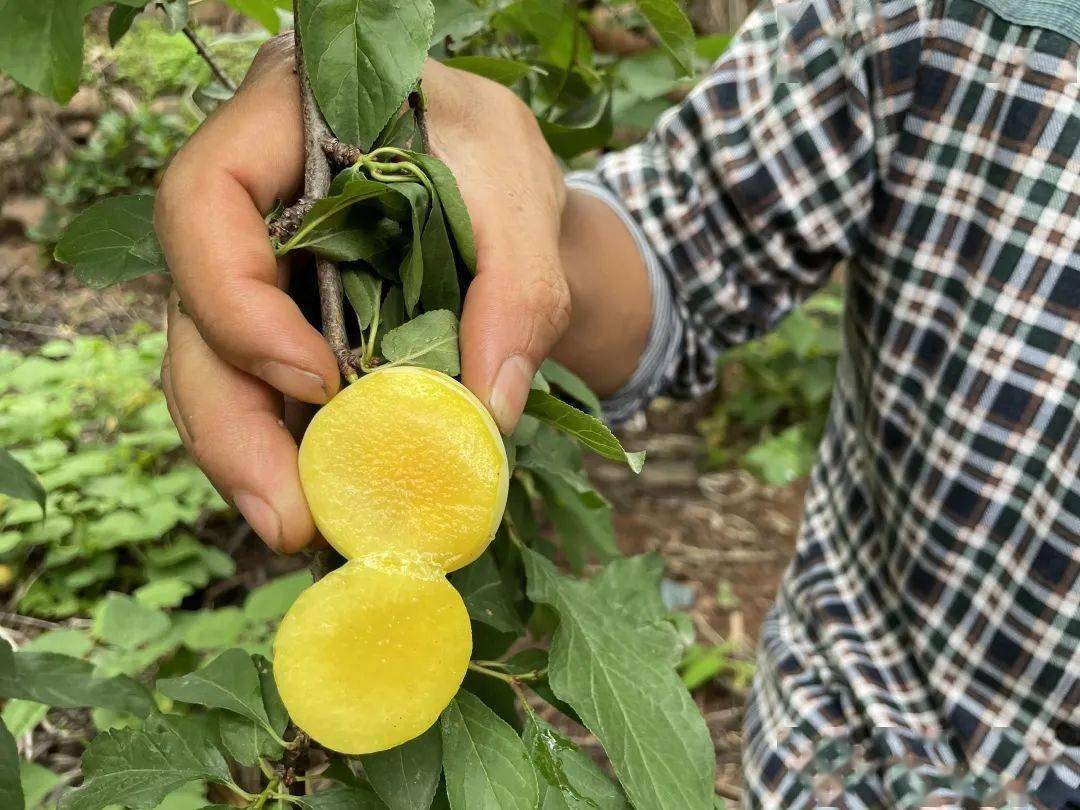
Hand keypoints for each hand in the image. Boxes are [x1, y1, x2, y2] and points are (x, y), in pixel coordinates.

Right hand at [156, 40, 582, 551]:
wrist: (496, 191)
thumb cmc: (494, 162)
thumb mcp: (524, 197)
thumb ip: (518, 289)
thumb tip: (489, 411)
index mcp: (283, 124)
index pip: (204, 202)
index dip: (238, 302)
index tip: (318, 382)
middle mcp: (245, 204)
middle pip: (195, 312)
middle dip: (232, 423)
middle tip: (289, 517)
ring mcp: (255, 275)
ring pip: (215, 370)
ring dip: (251, 459)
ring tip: (304, 533)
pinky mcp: (280, 330)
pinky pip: (262, 397)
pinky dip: (290, 455)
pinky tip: (323, 507)